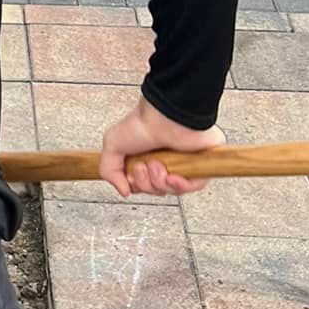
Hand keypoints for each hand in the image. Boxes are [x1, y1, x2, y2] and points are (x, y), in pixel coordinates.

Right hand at [98, 98, 222, 198]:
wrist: (164, 117)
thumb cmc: (141, 124)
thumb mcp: (112, 145)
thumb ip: (109, 171)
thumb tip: (124, 191)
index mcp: (144, 157)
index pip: (141, 185)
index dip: (136, 185)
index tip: (131, 175)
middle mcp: (163, 161)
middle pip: (155, 190)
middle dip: (146, 182)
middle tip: (143, 165)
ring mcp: (181, 163)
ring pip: (172, 190)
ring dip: (160, 181)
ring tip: (157, 164)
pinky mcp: (199, 164)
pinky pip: (192, 186)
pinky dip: (180, 186)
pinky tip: (172, 177)